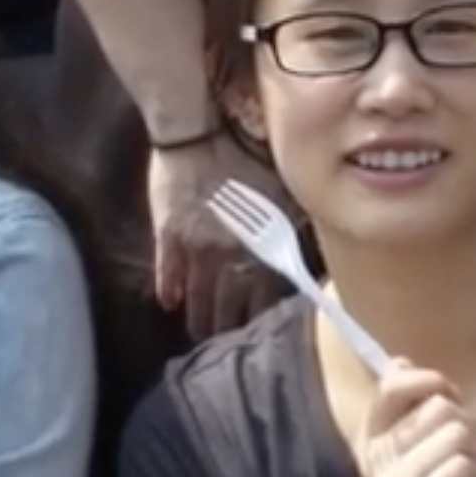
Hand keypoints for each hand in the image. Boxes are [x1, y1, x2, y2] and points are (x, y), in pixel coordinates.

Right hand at [148, 132, 289, 337]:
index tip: (264, 333)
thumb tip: (308, 240)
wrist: (199, 130)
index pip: (264, 290)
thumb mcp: (283, 185)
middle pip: (230, 299)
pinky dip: (168, 286)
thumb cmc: (248, 148)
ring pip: (199, 291)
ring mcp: (194, 245)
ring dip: (200, 314)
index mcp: (258, 242)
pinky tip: (168, 303)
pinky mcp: (167, 230)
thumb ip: (292, 218)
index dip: (263, 314)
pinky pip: (167, 266)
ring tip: (198, 334)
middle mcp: (227, 252)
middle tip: (227, 346)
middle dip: (229, 323)